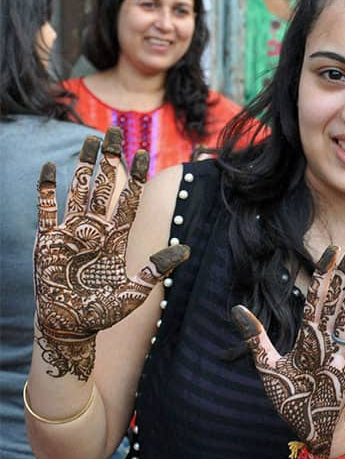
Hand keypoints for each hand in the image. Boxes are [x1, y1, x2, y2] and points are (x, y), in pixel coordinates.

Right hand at [34, 128, 188, 380]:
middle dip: (110, 160)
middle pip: (105, 187)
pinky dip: (46, 189)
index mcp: (116, 240)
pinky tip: (50, 166)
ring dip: (84, 166)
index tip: (143, 154)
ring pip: (79, 190)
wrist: (70, 326)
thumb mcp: (135, 292)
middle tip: (115, 131)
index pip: (129, 201)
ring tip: (89, 140)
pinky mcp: (47, 241)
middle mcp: (95, 231)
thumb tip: (185, 249)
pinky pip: (45, 209)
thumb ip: (156, 270)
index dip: (136, 178)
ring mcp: (70, 233)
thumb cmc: (102, 313)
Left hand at [232, 245, 344, 457]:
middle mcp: (326, 341)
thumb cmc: (291, 399)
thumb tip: (236, 308)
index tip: (333, 251)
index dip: (324, 274)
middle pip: (336, 301)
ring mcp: (340, 356)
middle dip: (344, 275)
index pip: (317, 298)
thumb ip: (255, 338)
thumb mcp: (267, 366)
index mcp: (308, 337)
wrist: (308, 430)